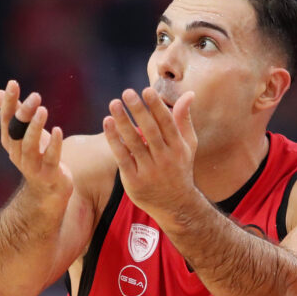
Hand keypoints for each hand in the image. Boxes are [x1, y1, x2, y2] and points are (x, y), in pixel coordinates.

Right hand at [0, 80, 72, 201]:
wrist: (49, 189)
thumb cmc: (38, 156)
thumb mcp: (25, 134)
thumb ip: (14, 114)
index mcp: (10, 141)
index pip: (6, 119)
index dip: (9, 102)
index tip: (13, 83)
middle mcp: (17, 153)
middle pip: (16, 131)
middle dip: (24, 112)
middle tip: (35, 96)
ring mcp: (31, 166)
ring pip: (29, 145)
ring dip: (35, 127)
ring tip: (43, 110)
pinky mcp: (48, 175)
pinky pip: (50, 158)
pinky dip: (53, 144)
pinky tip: (58, 130)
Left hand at [103, 87, 198, 223]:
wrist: (175, 205)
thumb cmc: (180, 168)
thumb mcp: (188, 145)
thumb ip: (184, 119)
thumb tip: (188, 94)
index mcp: (179, 148)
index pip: (167, 124)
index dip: (157, 107)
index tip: (147, 90)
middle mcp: (165, 159)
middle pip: (151, 131)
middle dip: (139, 111)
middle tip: (127, 92)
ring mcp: (149, 171)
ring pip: (134, 143)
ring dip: (123, 122)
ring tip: (114, 103)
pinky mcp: (134, 180)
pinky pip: (122, 157)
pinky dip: (114, 140)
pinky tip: (108, 123)